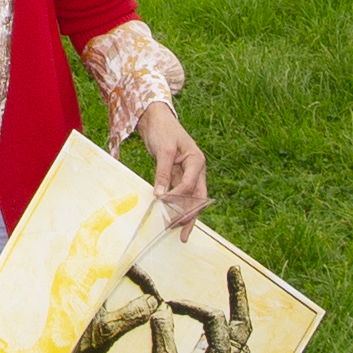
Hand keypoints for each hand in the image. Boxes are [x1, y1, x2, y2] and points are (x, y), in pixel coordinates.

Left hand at [136, 104, 207, 228]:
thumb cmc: (163, 130)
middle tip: (180, 229)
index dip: (178, 196)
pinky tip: (173, 220)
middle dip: (190, 215)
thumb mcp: (163, 150)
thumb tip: (160, 195)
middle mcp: (196, 169)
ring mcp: (188, 174)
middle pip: (197, 197)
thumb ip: (163, 173)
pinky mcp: (178, 177)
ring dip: (185, 216)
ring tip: (179, 233)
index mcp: (197, 160)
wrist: (155, 119)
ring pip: (190, 200)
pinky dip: (176, 208)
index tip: (163, 203)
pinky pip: (180, 196)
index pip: (190, 184)